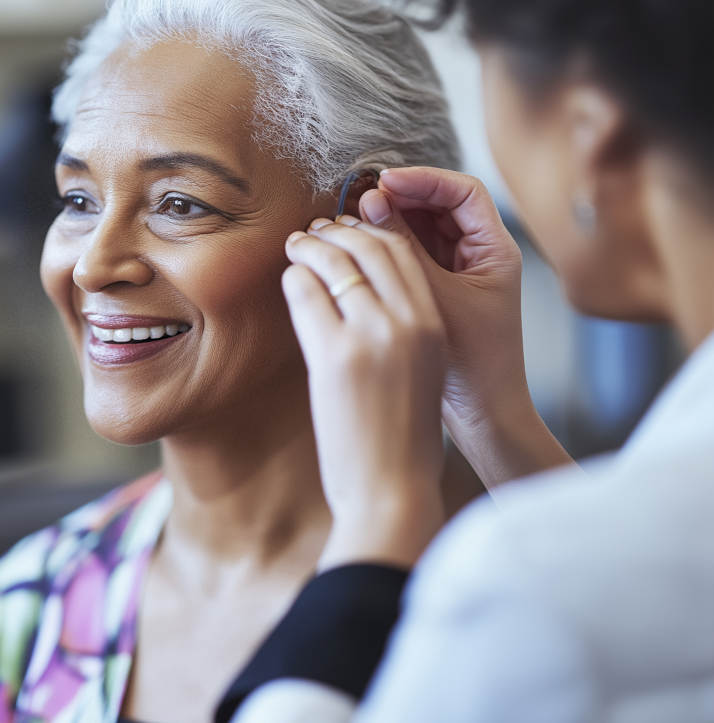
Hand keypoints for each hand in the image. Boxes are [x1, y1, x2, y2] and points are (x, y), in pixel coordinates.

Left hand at [283, 219, 446, 570]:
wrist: (392, 491)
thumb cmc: (401, 439)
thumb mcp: (418, 373)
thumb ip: (400, 331)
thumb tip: (360, 295)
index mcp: (433, 326)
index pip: (403, 254)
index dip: (371, 232)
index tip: (347, 230)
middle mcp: (408, 324)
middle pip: (370, 247)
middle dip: (338, 231)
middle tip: (314, 231)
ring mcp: (372, 337)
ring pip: (336, 262)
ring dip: (311, 246)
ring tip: (296, 245)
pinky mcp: (335, 356)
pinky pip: (306, 293)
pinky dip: (294, 278)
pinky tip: (290, 280)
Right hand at [360, 167, 571, 486]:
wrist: (484, 416)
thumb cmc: (474, 364)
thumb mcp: (434, 299)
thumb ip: (404, 249)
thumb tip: (371, 202)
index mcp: (496, 250)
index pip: (463, 191)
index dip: (423, 180)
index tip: (384, 183)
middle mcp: (481, 255)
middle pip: (440, 206)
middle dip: (401, 198)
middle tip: (360, 202)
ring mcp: (460, 273)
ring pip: (424, 229)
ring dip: (391, 221)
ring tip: (354, 223)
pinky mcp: (441, 292)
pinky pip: (414, 254)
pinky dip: (389, 247)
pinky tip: (361, 249)